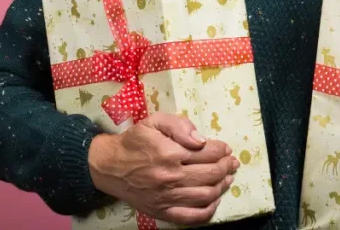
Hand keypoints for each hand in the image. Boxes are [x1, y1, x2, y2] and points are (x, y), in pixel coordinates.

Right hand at [88, 113, 237, 225]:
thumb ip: (180, 126)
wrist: (108, 166)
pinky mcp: (161, 212)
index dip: (221, 150)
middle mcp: (170, 177)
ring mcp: (166, 198)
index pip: (207, 153)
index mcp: (169, 153)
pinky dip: (208, 211)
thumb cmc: (134, 141)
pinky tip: (214, 200)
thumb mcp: (155, 122)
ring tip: (226, 178)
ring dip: (221, 186)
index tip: (226, 149)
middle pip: (210, 174)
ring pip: (205, 195)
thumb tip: (202, 140)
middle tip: (231, 162)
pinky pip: (191, 217)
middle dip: (226, 167)